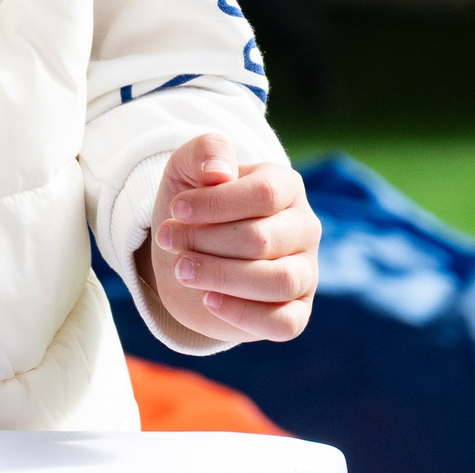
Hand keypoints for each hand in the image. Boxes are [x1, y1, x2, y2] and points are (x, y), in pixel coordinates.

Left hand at [139, 134, 318, 342]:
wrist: (184, 252)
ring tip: (182, 270)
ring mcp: (305, 272)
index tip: (175, 208)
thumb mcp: (187, 168)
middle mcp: (304, 228)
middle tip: (168, 239)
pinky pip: (286, 323)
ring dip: (221, 276)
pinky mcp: (296, 311)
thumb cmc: (192, 206)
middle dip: (204, 241)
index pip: (263, 193)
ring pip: (279, 281)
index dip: (214, 203)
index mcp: (285, 186)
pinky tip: (209, 299)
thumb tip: (219, 172)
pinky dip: (244, 314)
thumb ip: (205, 151)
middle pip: (262, 239)